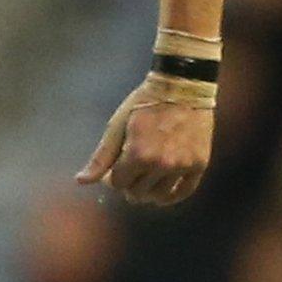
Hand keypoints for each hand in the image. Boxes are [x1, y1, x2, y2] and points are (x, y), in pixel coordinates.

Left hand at [77, 79, 213, 205]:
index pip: (118, 184)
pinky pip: (184, 192)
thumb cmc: (145, 103)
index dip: (114, 177)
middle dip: (130, 184)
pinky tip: (164, 192)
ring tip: (147, 180)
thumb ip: (101, 157)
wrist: (182, 86)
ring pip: (159, 196)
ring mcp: (182, 166)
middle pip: (137, 193)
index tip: (117, 167)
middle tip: (132, 172)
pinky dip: (172, 196)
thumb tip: (81, 181)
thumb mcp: (118, 126)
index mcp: (138, 155)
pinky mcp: (199, 164)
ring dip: (149, 192)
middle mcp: (161, 164)